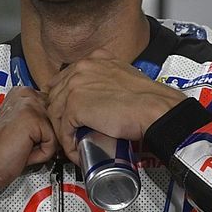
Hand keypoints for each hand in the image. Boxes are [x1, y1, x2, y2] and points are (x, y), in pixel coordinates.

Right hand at [0, 87, 58, 205]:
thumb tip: (60, 123)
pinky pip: (53, 143)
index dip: (45, 131)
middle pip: (58, 120)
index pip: (54, 110)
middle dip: (46, 138)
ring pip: (57, 131)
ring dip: (44, 146)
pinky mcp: (32, 119)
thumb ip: (39, 119)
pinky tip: (22, 153)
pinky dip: (41, 155)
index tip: (28, 138)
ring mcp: (29, 105)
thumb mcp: (20, 127)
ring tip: (22, 149)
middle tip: (23, 145)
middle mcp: (25, 94)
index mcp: (22, 93)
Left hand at [46, 50, 185, 162]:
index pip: (66, 79)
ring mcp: (76, 85)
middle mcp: (82, 67)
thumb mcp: (124, 77)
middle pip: (56, 95)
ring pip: (57, 112)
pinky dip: (69, 144)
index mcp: (94, 59)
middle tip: (70, 133)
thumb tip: (96, 98)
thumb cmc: (148, 99)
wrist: (155, 110)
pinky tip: (78, 152)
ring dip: (64, 132)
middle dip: (60, 116)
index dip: (65, 100)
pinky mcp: (76, 105)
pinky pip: (64, 129)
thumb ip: (106, 81)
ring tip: (75, 146)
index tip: (70, 114)